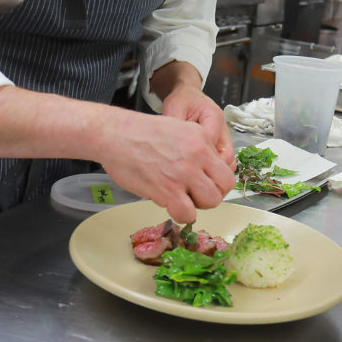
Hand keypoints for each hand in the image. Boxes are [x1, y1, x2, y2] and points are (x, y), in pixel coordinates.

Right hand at [97, 109, 235, 223]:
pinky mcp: (167, 189)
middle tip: (196, 194)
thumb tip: (204, 168)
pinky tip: (171, 205)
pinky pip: (187, 213)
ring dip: (198, 205)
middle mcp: (197, 155)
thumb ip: (196, 146)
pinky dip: (181, 214)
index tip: (207, 184)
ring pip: (211, 201)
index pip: (226, 167)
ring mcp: (183, 173)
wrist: (115, 135)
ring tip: (183, 200)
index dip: (218, 180)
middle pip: (223, 187)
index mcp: (202, 137)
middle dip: (212, 194)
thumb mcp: (179, 127)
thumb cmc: (140, 132)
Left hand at [161, 83, 235, 169]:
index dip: (201, 156)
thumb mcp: (174, 108)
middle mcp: (223, 127)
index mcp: (213, 116)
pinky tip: (200, 170)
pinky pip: (223, 159)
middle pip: (227, 155)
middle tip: (194, 177)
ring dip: (215, 170)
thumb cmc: (182, 101)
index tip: (186, 166)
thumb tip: (172, 147)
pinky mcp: (221, 142)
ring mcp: (224, 136)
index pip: (213, 141)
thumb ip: (175, 126)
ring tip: (198, 176)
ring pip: (228, 160)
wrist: (188, 95)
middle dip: (212, 169)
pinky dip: (215, 167)